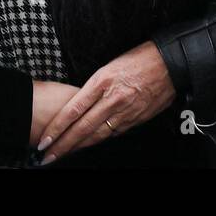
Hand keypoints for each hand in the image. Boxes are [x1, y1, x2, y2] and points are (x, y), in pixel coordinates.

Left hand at [36, 41, 175, 163]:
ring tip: (63, 155)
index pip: (73, 110)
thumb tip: (80, 104)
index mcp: (102, 81)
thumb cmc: (140, 58)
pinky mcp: (136, 120)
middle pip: (82, 128)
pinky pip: (114, 133)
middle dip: (63, 145)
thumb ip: (95, 87)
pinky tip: (89, 145)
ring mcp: (125, 112)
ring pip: (97, 135)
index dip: (57, 128)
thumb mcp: (110, 65)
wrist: (170, 63)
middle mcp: (112, 99)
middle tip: (47, 157)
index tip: (44, 140)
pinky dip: (99, 140)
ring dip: (78, 147)